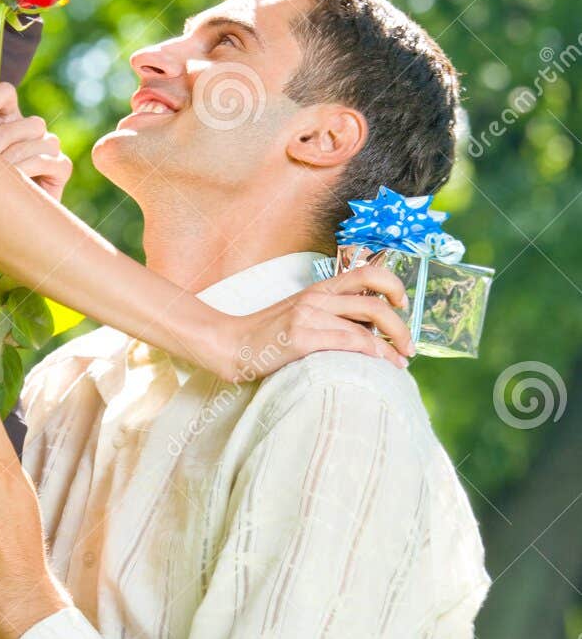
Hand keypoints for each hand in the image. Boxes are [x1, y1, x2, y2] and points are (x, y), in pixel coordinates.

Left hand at [0, 81, 71, 202]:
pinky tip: (14, 182)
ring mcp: (49, 147)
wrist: (2, 221)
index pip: (6, 92)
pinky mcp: (61, 167)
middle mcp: (31, 130)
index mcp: (8, 119)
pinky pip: (47, 159)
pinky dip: (28, 169)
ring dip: (12, 157)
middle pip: (23, 120)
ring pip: (37, 137)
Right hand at [204, 260, 415, 383]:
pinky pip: (346, 342)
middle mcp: (316, 298)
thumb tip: (369, 331)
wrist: (229, 345)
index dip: (393, 284)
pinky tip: (378, 365)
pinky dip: (369, 353)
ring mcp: (307, 315)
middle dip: (401, 326)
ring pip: (365, 327)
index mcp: (319, 289)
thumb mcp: (300, 315)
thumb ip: (330, 316)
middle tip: (409, 347)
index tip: (403, 305)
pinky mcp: (300, 336)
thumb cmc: (267, 337)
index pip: (367, 273)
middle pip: (375, 302)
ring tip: (399, 364)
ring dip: (390, 348)